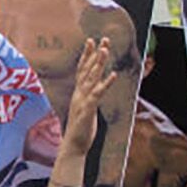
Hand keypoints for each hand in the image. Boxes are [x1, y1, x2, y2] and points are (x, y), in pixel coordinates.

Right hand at [60, 37, 117, 159]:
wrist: (72, 146)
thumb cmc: (80, 131)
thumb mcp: (84, 112)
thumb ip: (87, 101)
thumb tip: (92, 95)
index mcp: (78, 94)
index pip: (81, 70)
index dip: (86, 55)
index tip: (91, 41)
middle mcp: (79, 94)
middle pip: (86, 70)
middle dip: (94, 54)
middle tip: (102, 39)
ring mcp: (83, 101)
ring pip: (91, 78)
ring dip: (98, 63)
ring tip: (105, 50)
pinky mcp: (87, 109)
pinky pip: (98, 94)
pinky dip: (105, 83)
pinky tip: (113, 75)